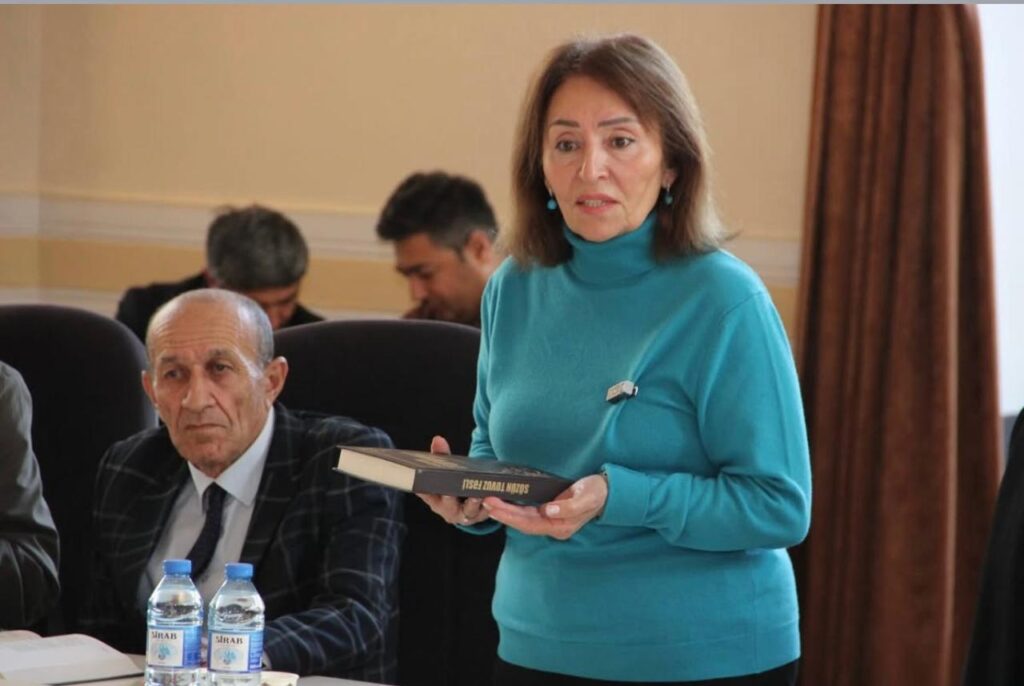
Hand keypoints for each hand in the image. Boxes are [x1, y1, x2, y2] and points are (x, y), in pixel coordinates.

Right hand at [416, 435, 489, 525]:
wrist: (468, 504)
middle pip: (447, 505)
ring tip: (477, 495)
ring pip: (468, 511)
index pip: (425, 495)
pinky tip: (492, 496)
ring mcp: (465, 515)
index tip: (422, 485)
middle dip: (448, 499)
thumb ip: (441, 455)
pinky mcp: (481, 515)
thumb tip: (438, 439)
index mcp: (435, 500)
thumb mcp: (446, 470)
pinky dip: (489, 505)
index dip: (423, 490)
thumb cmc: (452, 485)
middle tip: (450, 492)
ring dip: (472, 504)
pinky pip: (485, 511)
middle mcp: (448, 510)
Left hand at [482, 473, 607, 539]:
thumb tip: (548, 511)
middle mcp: (553, 526)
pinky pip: (527, 513)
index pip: (529, 523)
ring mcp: (551, 520)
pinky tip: (503, 503)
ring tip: (488, 502)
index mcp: (560, 526)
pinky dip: (513, 508)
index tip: (494, 506)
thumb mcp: (587, 497)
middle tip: (485, 502)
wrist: (607, 492)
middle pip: (522, 523)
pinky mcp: (549, 512)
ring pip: (523, 519)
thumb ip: (569, 507)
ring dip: (505, 512)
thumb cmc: (597, 493)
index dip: (510, 515)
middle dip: (502, 513)